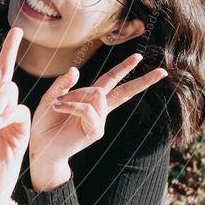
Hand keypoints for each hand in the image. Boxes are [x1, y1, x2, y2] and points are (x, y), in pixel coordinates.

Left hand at [29, 54, 167, 190]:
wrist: (42, 147)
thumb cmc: (46, 124)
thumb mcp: (50, 97)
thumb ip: (62, 84)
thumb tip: (76, 70)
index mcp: (90, 99)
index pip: (111, 81)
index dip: (124, 69)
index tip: (139, 58)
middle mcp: (99, 110)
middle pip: (124, 92)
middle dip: (142, 81)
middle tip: (162, 71)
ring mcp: (99, 121)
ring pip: (97, 95)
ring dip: (73, 96)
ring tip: (56, 104)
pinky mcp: (95, 131)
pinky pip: (87, 109)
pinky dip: (71, 105)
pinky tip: (57, 107)